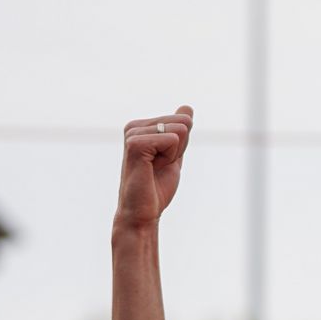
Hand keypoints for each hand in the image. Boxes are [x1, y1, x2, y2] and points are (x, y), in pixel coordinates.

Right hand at [116, 107, 193, 229]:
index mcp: (141, 127)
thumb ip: (180, 132)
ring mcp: (133, 134)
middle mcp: (134, 126)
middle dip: (179, 150)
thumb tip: (187, 108)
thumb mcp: (174, 155)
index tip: (163, 162)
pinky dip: (169, 158)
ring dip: (173, 155)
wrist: (143, 211)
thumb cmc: (156, 187)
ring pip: (180, 131)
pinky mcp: (135, 144)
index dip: (181, 147)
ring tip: (155, 168)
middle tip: (160, 166)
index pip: (184, 122)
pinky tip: (152, 168)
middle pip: (183, 123)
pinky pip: (172, 140)